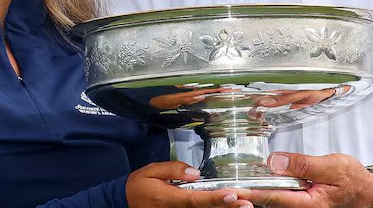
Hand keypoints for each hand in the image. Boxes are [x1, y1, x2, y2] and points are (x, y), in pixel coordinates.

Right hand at [127, 161, 252, 206]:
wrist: (125, 202)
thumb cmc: (139, 185)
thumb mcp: (151, 170)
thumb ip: (173, 169)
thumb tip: (195, 173)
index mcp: (168, 198)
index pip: (195, 199)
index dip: (214, 198)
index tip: (231, 195)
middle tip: (247, 204)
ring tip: (244, 207)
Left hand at [238, 153, 372, 207]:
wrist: (368, 192)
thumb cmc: (353, 179)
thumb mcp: (332, 166)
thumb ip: (303, 164)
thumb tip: (275, 162)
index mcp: (309, 203)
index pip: (273, 198)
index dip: (250, 193)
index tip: (231, 191)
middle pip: (267, 203)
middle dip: (246, 197)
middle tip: (221, 190)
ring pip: (271, 202)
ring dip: (253, 195)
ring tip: (230, 189)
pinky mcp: (299, 203)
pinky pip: (278, 199)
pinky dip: (264, 193)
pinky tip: (251, 187)